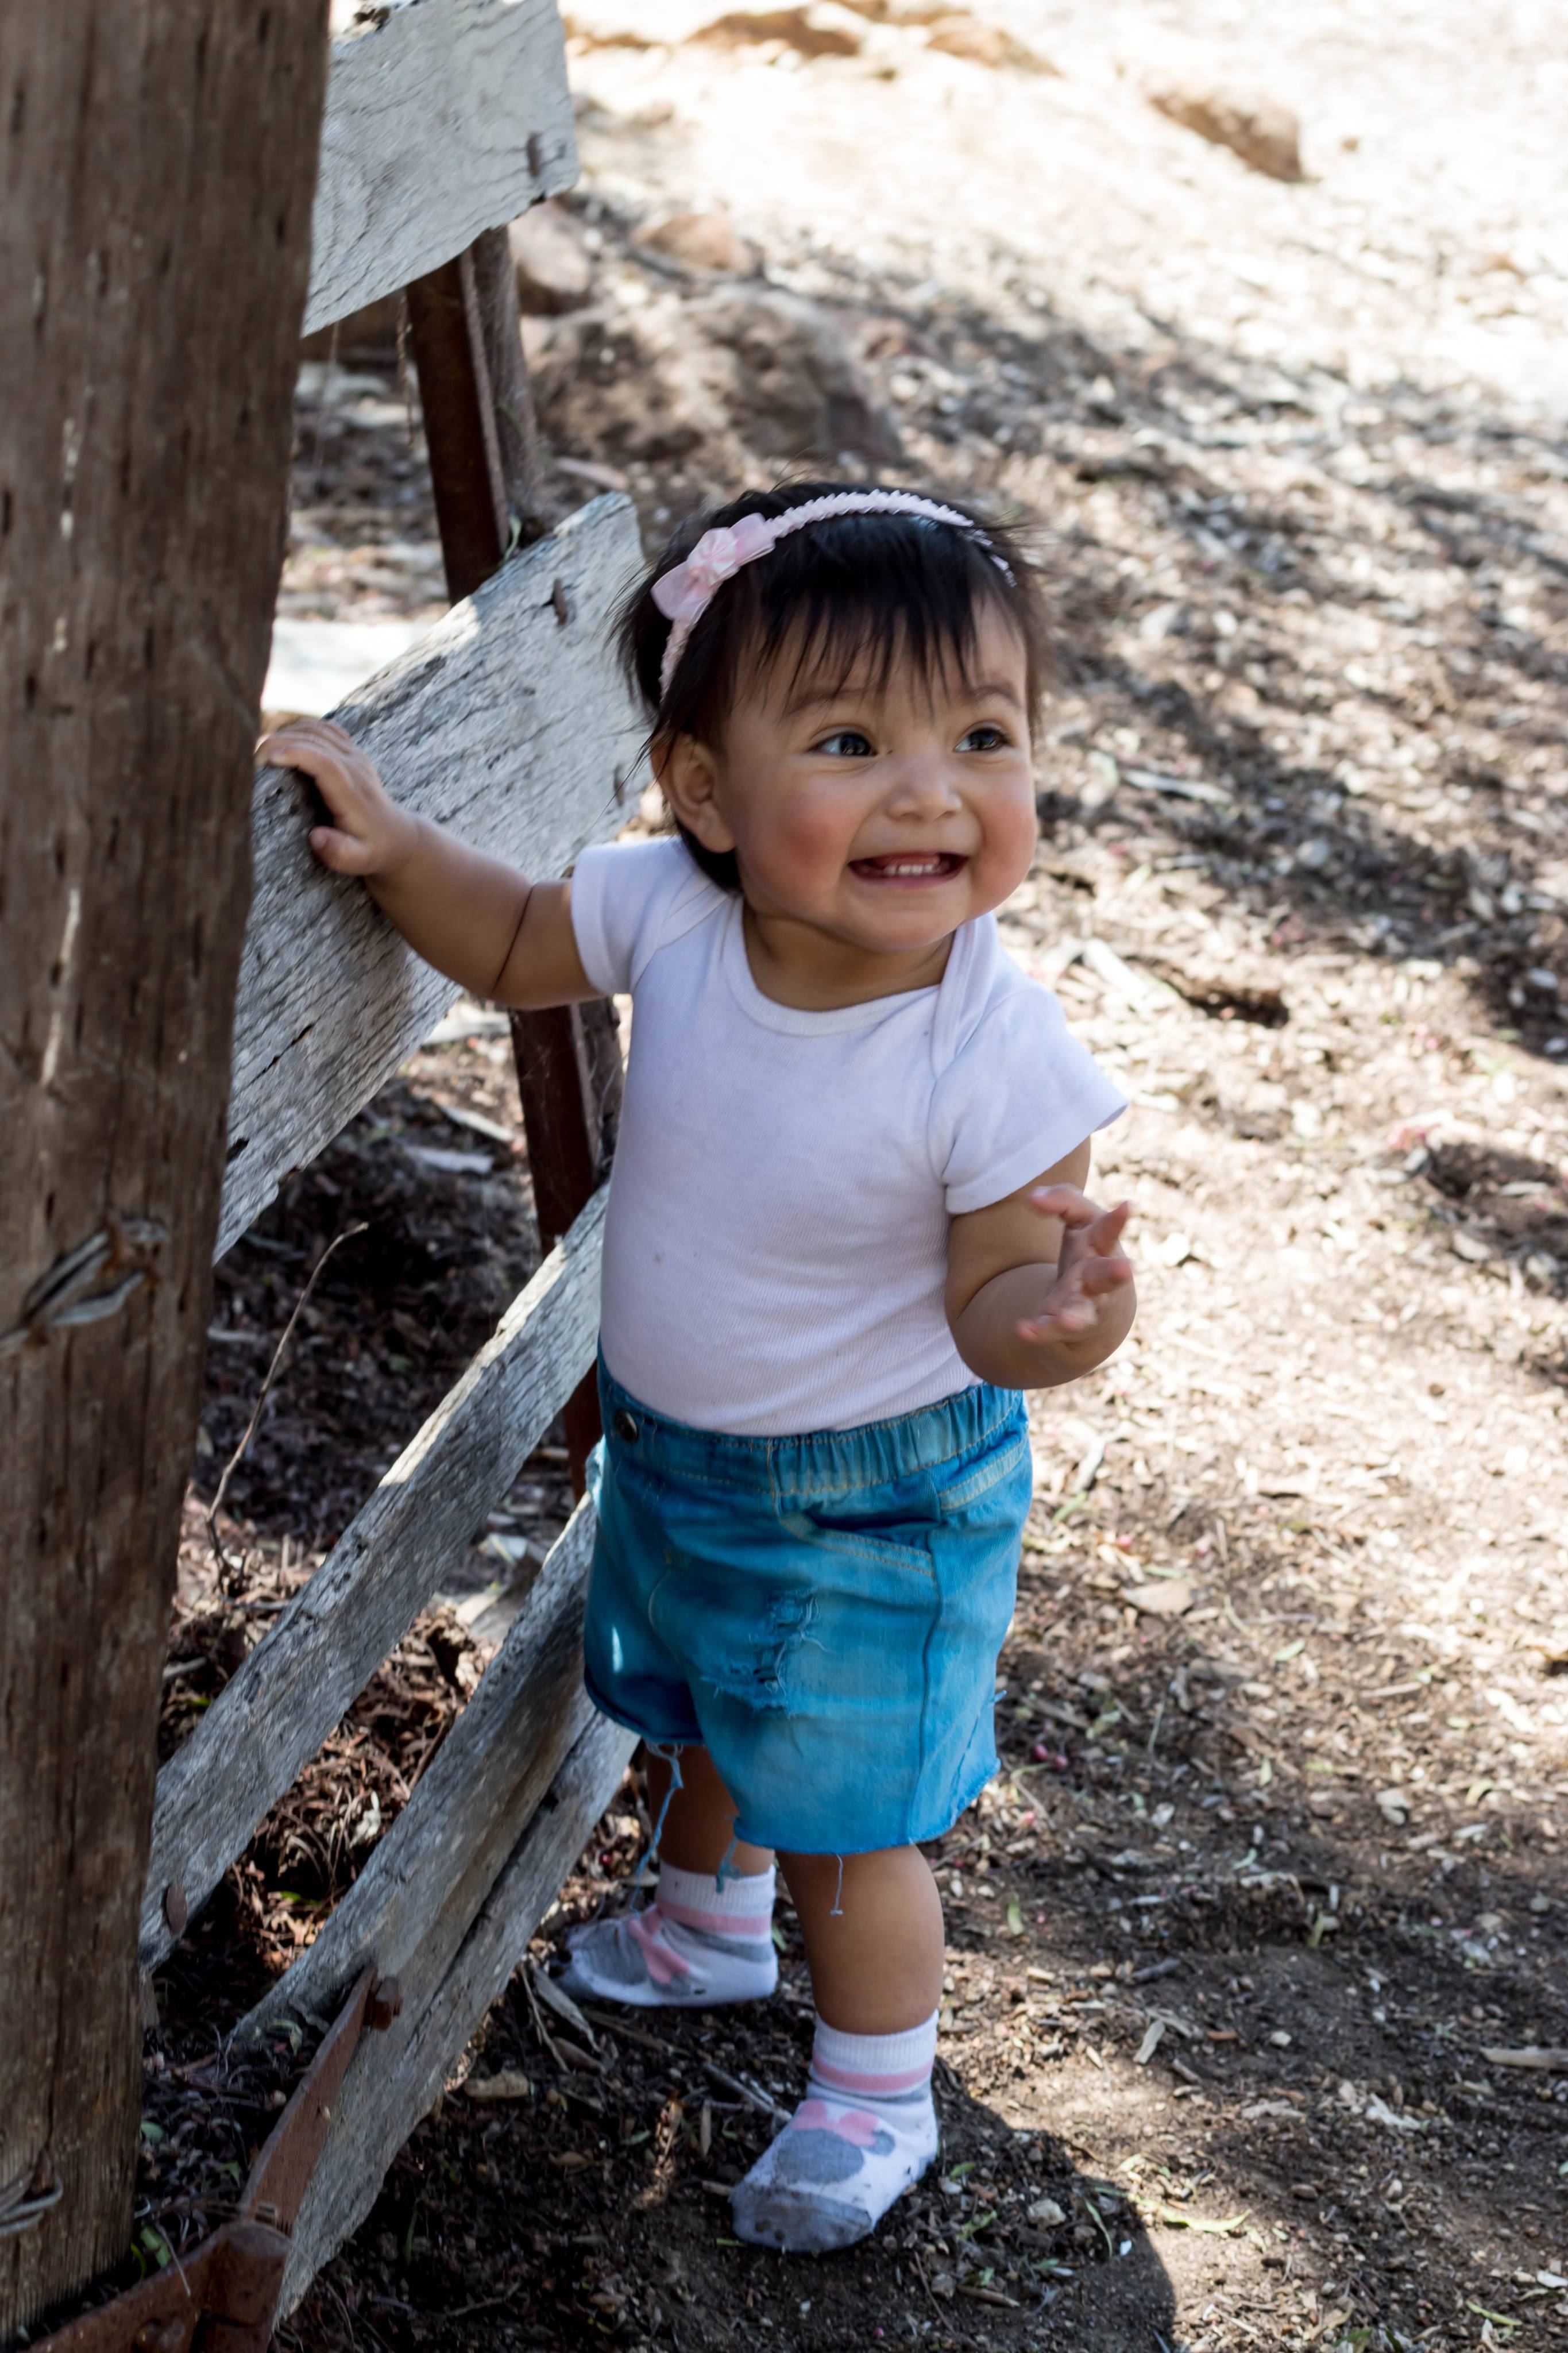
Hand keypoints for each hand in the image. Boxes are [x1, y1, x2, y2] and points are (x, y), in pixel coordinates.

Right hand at [258, 717, 419, 878]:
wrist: (396, 836)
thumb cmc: (372, 850)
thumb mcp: (359, 861)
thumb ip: (339, 853)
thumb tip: (316, 837)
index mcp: (353, 792)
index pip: (324, 762)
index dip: (296, 753)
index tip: (267, 757)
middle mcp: (355, 767)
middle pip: (315, 740)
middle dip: (280, 741)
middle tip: (250, 756)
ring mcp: (354, 754)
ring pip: (317, 729)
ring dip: (287, 732)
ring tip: (260, 749)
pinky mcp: (351, 750)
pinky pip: (323, 728)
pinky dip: (299, 728)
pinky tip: (282, 739)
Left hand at [1015, 1187, 1132, 1347]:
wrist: (1101, 1304)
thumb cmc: (1089, 1250)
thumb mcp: (1081, 1219)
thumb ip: (1062, 1200)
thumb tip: (1032, 1198)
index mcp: (1101, 1246)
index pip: (1109, 1230)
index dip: (1117, 1220)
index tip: (1126, 1206)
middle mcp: (1097, 1277)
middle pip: (1106, 1275)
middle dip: (1116, 1272)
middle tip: (1126, 1268)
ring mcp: (1083, 1304)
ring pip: (1082, 1313)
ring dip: (1075, 1317)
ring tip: (1067, 1320)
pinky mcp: (1063, 1324)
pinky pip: (1051, 1329)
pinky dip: (1039, 1331)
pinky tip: (1023, 1330)